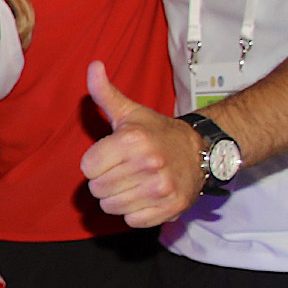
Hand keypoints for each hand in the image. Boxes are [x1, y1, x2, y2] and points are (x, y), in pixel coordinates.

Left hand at [80, 62, 205, 227]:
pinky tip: (144, 196)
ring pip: (112, 207)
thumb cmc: (156, 131)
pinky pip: (133, 221)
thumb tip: (93, 66)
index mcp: (132, 140)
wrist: (200, 151)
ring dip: (118, 198)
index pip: (87, 168)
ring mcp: (161, 188)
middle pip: (98, 189)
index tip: (110, 156)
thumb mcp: (129, 111)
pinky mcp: (171, 208)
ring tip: (132, 183)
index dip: (94, 163)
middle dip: (104, 181)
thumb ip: (104, 93)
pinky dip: (134, 213)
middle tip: (122, 171)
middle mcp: (147, 164)